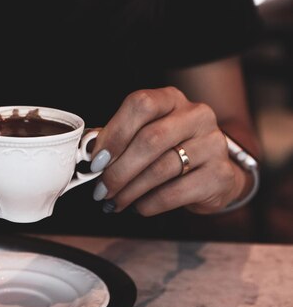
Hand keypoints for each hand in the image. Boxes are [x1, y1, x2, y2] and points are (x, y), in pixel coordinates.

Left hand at [89, 86, 245, 214]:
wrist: (212, 174)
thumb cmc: (168, 152)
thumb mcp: (144, 135)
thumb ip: (118, 139)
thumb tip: (86, 154)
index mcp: (171, 99)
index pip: (141, 105)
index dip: (115, 133)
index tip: (97, 160)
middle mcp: (196, 115)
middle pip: (150, 140)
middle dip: (118, 170)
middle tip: (101, 189)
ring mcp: (213, 144)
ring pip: (161, 169)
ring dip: (129, 190)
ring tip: (114, 201)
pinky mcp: (220, 175)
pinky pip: (174, 192)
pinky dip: (149, 203)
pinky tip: (138, 206)